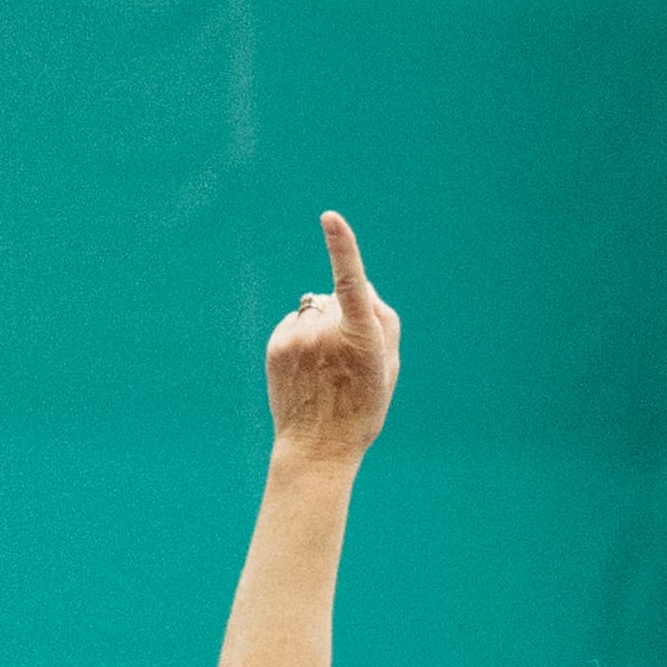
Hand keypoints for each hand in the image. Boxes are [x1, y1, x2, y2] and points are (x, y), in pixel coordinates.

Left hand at [265, 211, 400, 465]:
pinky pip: (296, 322)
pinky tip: (308, 369)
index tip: (330, 218)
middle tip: (349, 360)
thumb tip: (361, 284)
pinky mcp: (277, 345)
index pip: (351, 284)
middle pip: (340, 299)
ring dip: (323, 326)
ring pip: (316, 309)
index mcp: (361, 339)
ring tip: (327, 368)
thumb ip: (384, 319)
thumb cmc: (362, 408)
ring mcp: (299, 339)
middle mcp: (327, 333)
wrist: (317, 448)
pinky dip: (303, 336)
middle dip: (347, 315)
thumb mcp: (389, 367)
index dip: (343, 248)